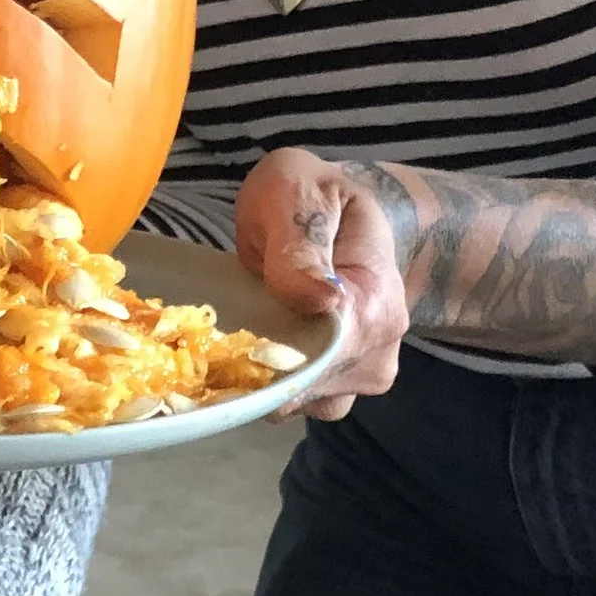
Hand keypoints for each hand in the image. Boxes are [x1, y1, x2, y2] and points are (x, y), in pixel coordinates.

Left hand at [232, 148, 410, 419]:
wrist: (338, 214)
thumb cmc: (313, 195)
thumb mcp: (299, 193)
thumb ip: (302, 242)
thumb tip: (317, 299)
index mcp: (375, 305)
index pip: (322, 357)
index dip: (267, 356)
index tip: (223, 340)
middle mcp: (377, 354)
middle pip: (305, 388)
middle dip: (255, 366)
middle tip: (218, 326)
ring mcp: (360, 378)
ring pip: (296, 402)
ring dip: (256, 376)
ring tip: (234, 330)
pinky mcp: (339, 388)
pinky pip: (294, 402)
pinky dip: (264, 384)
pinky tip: (246, 348)